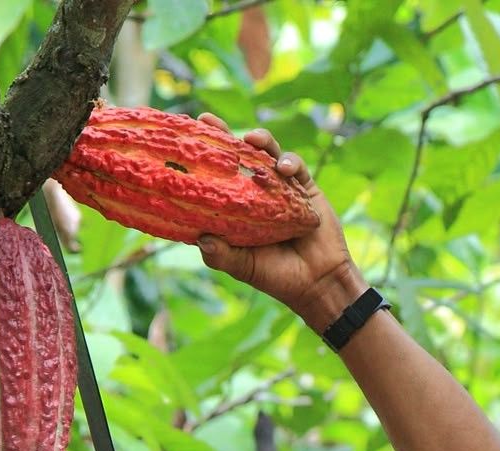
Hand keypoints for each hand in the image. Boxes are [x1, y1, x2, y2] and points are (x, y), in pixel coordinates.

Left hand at [196, 115, 365, 330]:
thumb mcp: (243, 267)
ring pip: (266, 154)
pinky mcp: (304, 188)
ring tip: (252, 138)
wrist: (318, 282)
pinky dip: (289, 162)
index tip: (182, 142)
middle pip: (237, 158)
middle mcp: (255, 195)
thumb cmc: (277, 277)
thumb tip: (201, 239)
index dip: (201, 162)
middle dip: (223, 136)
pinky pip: (295, 166)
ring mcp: (280, 189)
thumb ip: (221, 255)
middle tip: (207, 120)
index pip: (215, 180)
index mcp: (236, 211)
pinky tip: (284, 168)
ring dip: (260, 141)